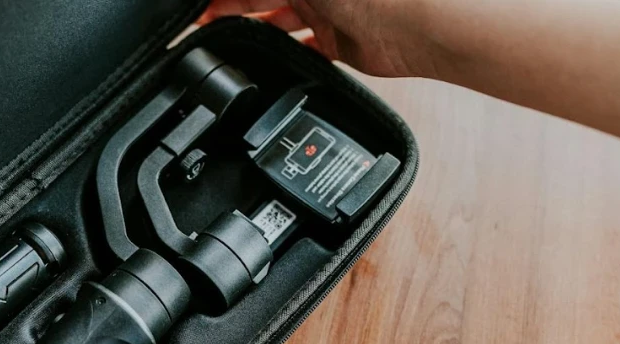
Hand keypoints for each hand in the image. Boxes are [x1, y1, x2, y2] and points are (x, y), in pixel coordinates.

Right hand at [199, 0, 447, 77]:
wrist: (420, 26)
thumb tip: (239, 1)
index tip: (199, 7)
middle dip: (229, 8)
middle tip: (199, 24)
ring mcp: (326, 12)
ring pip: (276, 21)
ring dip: (251, 31)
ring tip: (223, 45)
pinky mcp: (338, 44)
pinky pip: (303, 49)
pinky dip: (285, 55)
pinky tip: (267, 62)